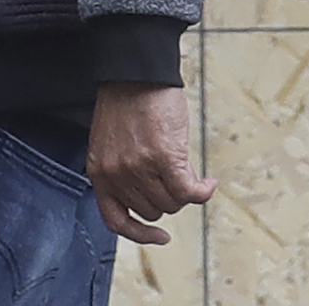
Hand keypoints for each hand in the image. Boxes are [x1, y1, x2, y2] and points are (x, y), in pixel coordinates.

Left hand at [87, 82, 214, 244]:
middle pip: (153, 209)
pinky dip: (203, 191)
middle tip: (175, 172)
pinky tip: (209, 183)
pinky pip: (189, 191)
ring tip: (187, 166)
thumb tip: (156, 193)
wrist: (136, 72)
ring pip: (172, 202)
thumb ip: (123, 169)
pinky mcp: (164, 158)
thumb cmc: (126, 99)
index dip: (140, 233)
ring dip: (185, 190)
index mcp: (99, 171)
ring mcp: (139, 168)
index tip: (161, 236)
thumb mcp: (110, 141)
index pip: (116, 219)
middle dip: (168, 196)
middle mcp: (117, 174)